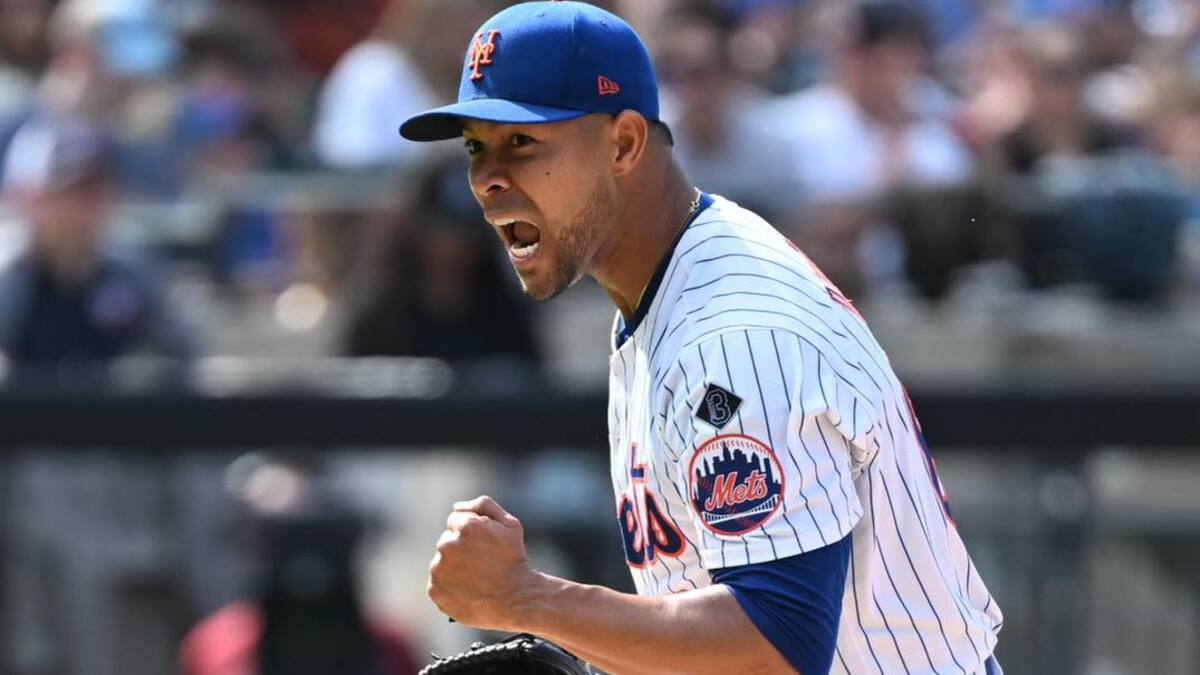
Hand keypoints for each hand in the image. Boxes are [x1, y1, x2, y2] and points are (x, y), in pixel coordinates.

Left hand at [428, 495, 539, 630]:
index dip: (471, 531)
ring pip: (441, 562)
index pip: (455, 519)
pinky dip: (449, 586)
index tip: (483, 544)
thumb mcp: (510, 525)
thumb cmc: (514, 560)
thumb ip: (483, 506)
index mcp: (465, 526)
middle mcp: (447, 546)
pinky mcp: (435, 591)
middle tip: (481, 562)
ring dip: (453, 566)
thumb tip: (457, 506)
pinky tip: (467, 590)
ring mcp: (439, 570)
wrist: (516, 600)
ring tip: (475, 578)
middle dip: (460, 548)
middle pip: (447, 540)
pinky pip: (438, 583)